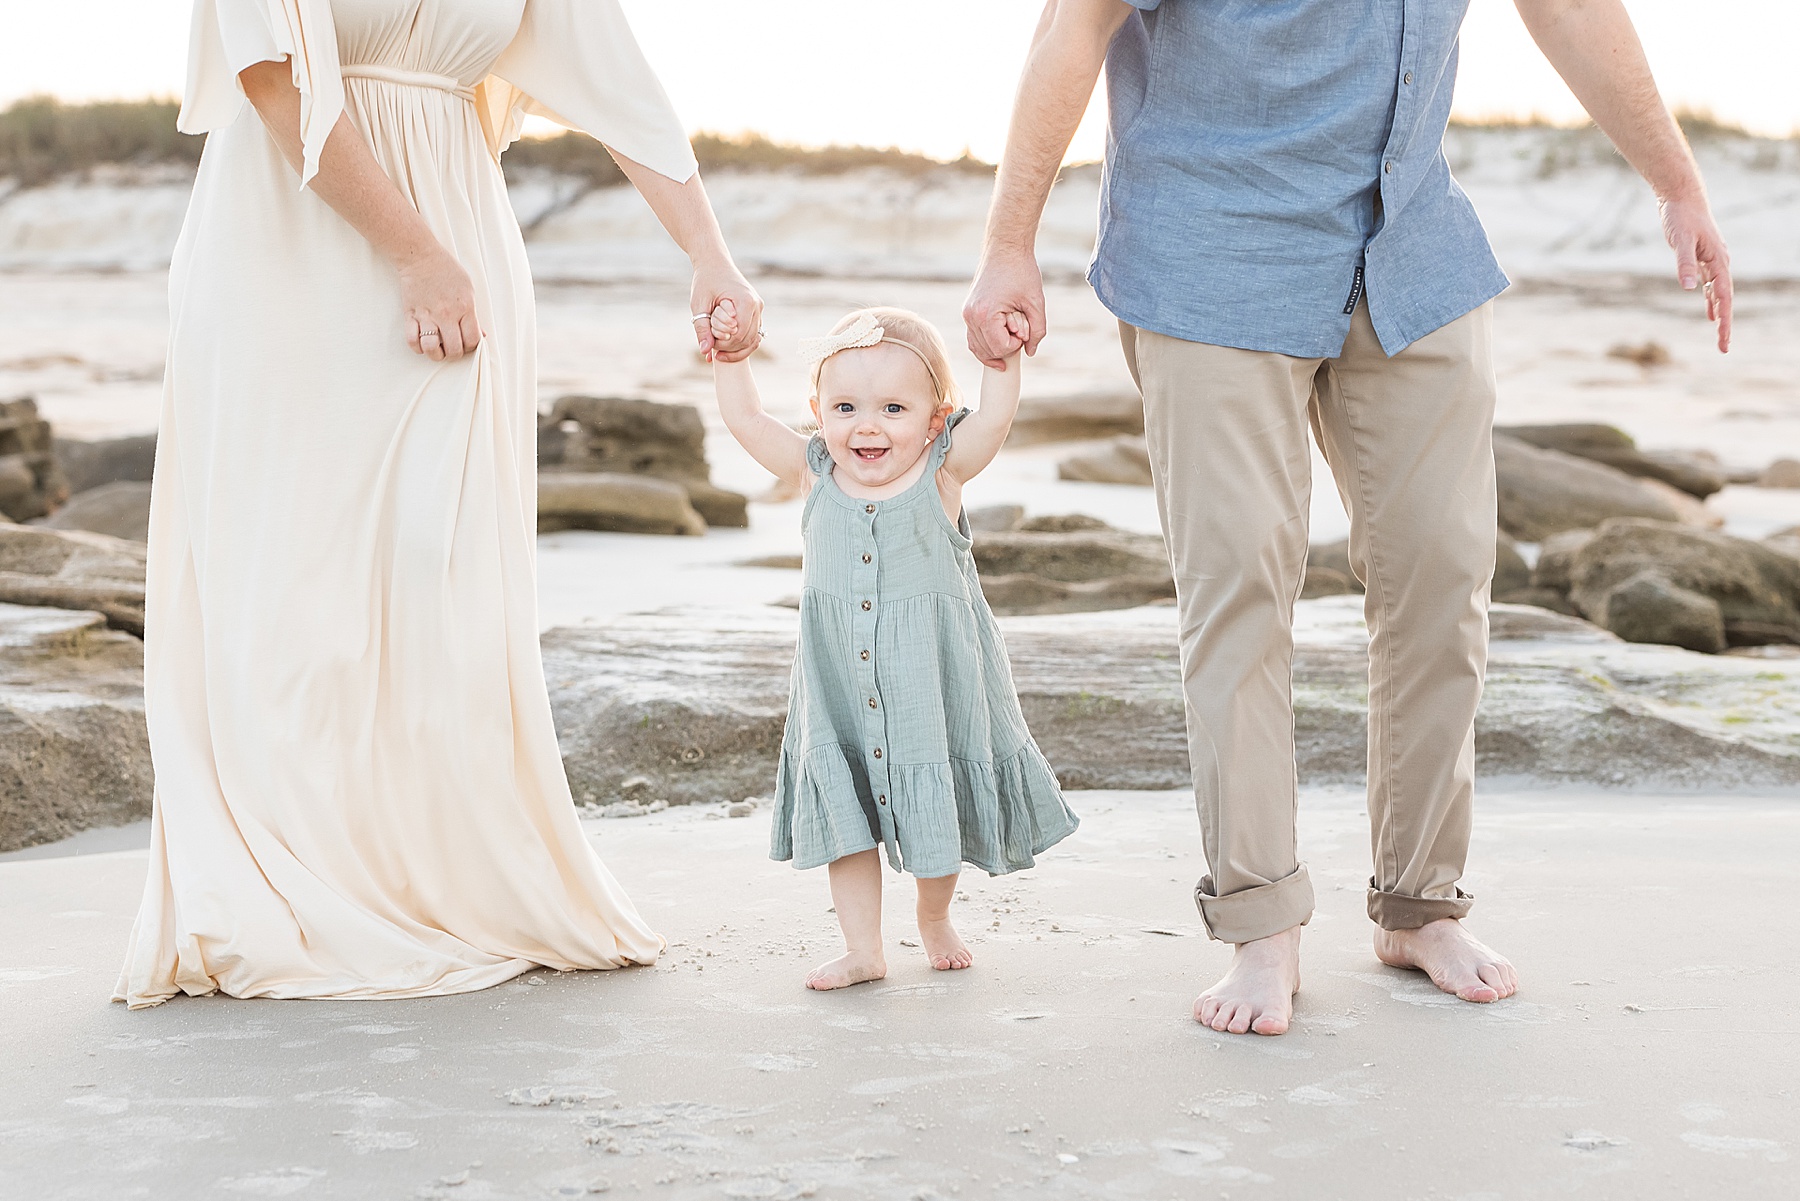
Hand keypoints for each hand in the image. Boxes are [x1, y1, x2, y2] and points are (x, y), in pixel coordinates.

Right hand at [400, 247, 480, 361]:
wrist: (421, 257)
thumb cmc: (447, 271)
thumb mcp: (468, 289)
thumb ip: (474, 314)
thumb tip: (481, 335)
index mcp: (465, 307)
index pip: (473, 339)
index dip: (473, 346)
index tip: (468, 343)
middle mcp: (446, 314)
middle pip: (454, 349)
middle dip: (455, 354)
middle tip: (453, 348)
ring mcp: (427, 315)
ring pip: (432, 348)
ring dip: (436, 354)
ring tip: (438, 349)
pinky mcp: (410, 314)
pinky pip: (412, 340)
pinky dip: (417, 347)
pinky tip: (422, 343)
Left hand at [691, 256, 762, 362]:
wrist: (715, 263)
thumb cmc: (706, 281)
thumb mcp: (699, 304)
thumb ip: (702, 328)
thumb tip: (705, 351)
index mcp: (746, 301)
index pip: (739, 335)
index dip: (724, 345)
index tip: (710, 344)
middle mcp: (757, 306)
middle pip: (748, 340)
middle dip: (730, 349)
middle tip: (713, 350)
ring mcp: (759, 309)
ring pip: (753, 340)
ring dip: (737, 349)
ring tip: (718, 352)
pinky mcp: (756, 312)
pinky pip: (753, 334)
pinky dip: (741, 343)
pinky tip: (726, 346)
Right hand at [964, 248, 1046, 368]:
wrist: (1006, 248)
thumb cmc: (1021, 271)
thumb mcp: (1036, 302)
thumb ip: (1037, 330)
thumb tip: (1030, 351)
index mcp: (985, 315)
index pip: (1000, 348)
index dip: (1016, 345)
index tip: (1024, 331)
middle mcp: (971, 316)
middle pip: (987, 352)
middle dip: (1006, 347)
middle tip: (1019, 330)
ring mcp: (967, 314)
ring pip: (977, 348)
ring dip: (996, 348)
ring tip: (1012, 337)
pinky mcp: (968, 310)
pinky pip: (973, 337)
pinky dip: (986, 344)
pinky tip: (999, 344)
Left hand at [1659, 191, 1732, 352]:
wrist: (1681, 197)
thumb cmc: (1681, 217)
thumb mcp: (1679, 240)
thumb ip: (1684, 264)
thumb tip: (1689, 288)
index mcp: (1718, 261)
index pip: (1724, 297)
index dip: (1724, 320)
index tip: (1723, 340)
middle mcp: (1720, 263)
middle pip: (1725, 298)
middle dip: (1725, 323)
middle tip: (1724, 347)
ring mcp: (1712, 261)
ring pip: (1718, 293)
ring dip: (1719, 313)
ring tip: (1720, 335)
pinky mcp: (1702, 258)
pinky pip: (1709, 285)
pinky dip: (1710, 299)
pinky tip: (1709, 312)